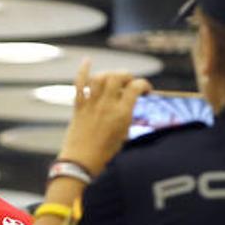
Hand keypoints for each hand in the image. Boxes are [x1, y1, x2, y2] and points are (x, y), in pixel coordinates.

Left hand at [58, 60, 152, 176]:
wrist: (80, 163)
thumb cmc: (104, 153)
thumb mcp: (123, 134)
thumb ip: (127, 116)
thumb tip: (129, 104)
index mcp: (121, 114)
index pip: (136, 87)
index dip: (144, 84)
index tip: (146, 90)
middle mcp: (106, 105)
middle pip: (118, 76)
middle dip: (127, 75)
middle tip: (129, 83)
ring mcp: (91, 105)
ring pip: (100, 77)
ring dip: (109, 74)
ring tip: (113, 79)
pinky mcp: (78, 107)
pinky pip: (79, 84)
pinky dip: (83, 71)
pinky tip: (87, 61)